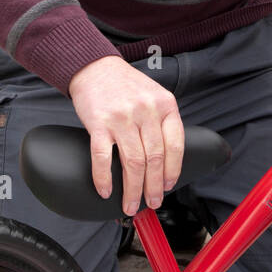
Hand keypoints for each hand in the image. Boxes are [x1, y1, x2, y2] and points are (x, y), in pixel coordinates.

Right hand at [67, 56, 183, 216]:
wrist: (95, 67)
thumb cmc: (125, 85)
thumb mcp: (155, 95)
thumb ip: (163, 121)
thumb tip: (168, 160)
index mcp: (165, 104)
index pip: (176, 145)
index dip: (173, 170)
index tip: (168, 186)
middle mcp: (146, 111)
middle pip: (154, 158)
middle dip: (154, 187)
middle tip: (152, 202)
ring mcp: (122, 117)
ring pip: (132, 163)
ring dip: (132, 190)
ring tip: (131, 204)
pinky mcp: (99, 123)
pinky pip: (103, 157)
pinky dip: (104, 178)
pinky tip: (106, 190)